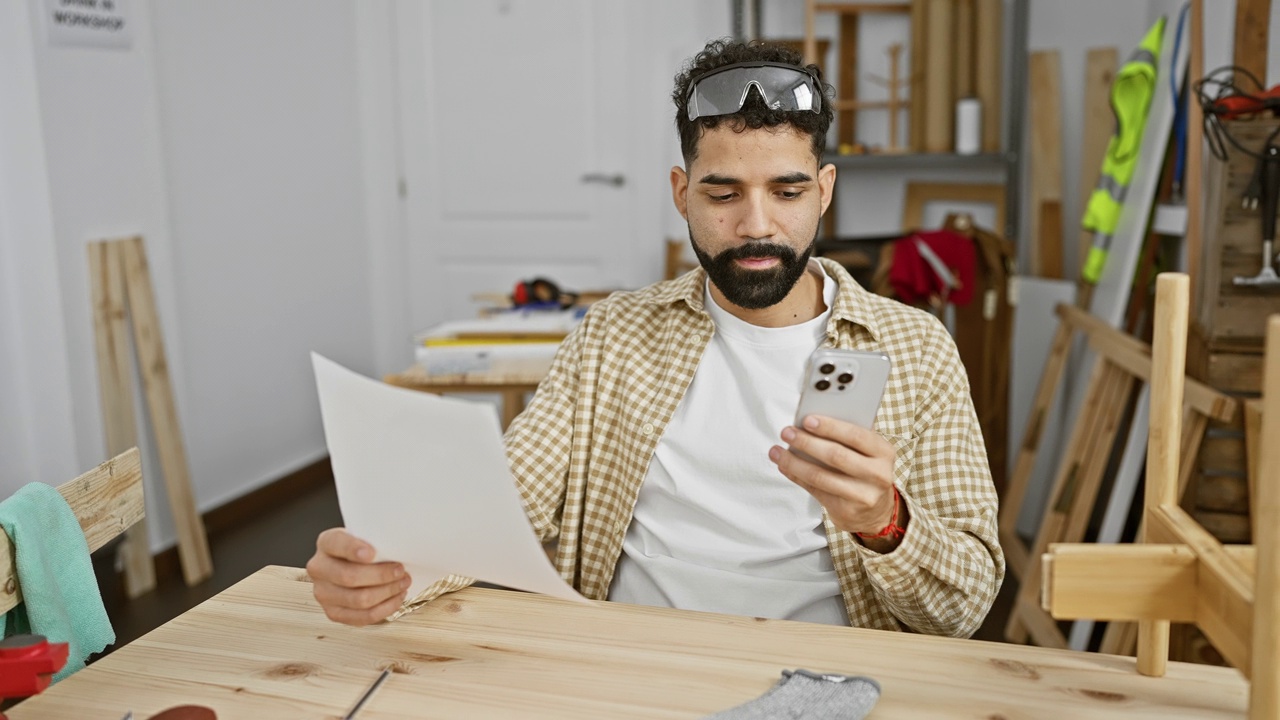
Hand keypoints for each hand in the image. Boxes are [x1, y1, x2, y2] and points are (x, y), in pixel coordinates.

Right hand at [306, 528, 411, 625]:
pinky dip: (385, 608)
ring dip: (387, 592)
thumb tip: (396, 548)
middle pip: (349, 576)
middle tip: (401, 571)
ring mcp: (323, 593)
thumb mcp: (367, 536)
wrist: (356, 564)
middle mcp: (319, 568)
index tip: (372, 553)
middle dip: (381, 575)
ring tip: (403, 583)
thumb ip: (375, 539)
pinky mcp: (333, 613)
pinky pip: (363, 617)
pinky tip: (397, 597)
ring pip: (358, 599)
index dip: (353, 549)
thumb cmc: (366, 548)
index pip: (336, 543)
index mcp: (326, 542)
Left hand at [768, 414, 905, 549]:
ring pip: (821, 476)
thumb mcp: (867, 452)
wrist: (876, 511)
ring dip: (794, 462)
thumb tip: (810, 423)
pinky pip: (814, 490)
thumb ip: (847, 437)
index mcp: (883, 452)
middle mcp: (878, 474)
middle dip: (807, 442)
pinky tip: (784, 466)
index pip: (856, 435)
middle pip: (836, 456)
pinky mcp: (846, 510)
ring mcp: (863, 495)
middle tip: (787, 432)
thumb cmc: (865, 471)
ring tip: (776, 451)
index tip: (807, 420)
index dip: (830, 427)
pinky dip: (796, 476)